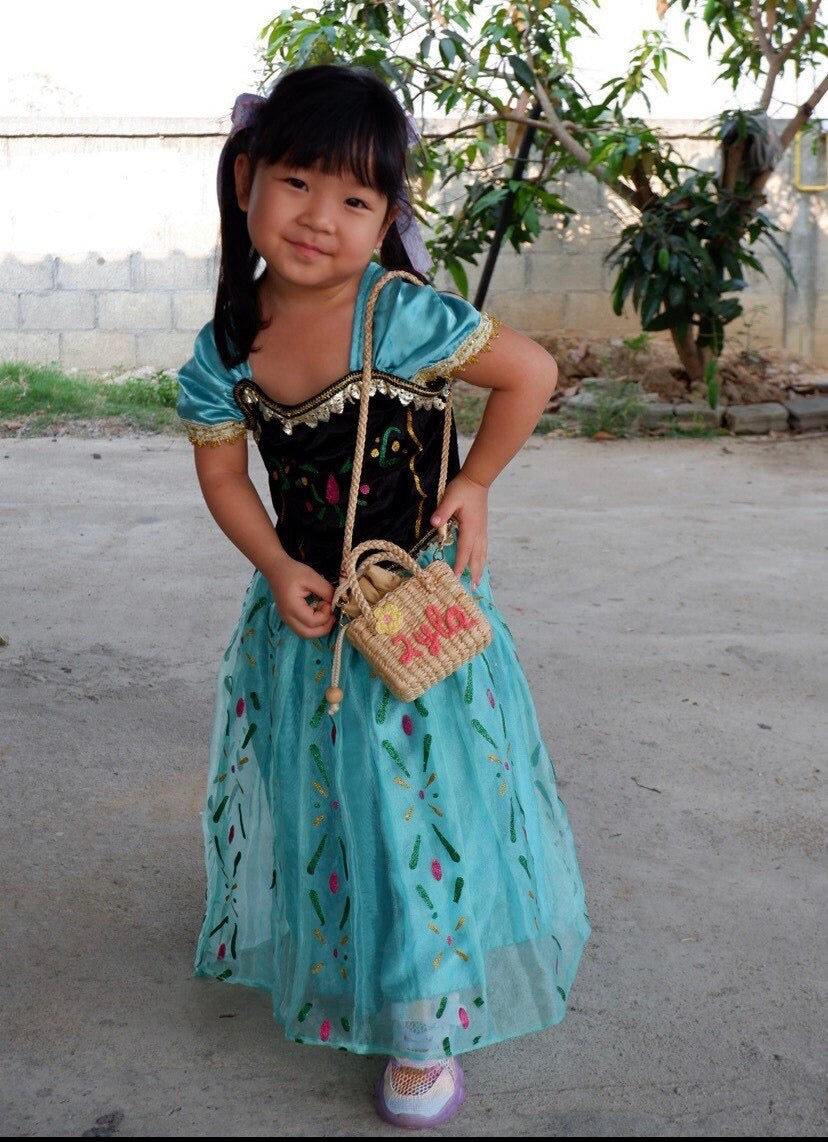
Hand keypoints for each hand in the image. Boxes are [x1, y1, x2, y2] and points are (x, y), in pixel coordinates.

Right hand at [265, 555, 334, 638]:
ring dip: (318, 628)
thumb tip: (335, 601)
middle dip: (324, 628)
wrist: (275, 569)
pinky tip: (318, 614)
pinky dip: (313, 626)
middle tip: (332, 615)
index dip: (325, 615)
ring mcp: (286, 619)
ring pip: (305, 634)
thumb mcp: (312, 577)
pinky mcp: (288, 618)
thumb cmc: (292, 571)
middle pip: (308, 634)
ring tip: (326, 614)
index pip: (312, 622)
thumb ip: (326, 590)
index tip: (328, 602)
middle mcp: (287, 617)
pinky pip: (302, 628)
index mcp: (292, 607)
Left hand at [431, 471, 488, 586]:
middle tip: (473, 588)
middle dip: (474, 572)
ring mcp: (481, 531)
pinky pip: (483, 547)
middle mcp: (478, 533)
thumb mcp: (450, 498)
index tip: (455, 577)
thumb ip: (442, 512)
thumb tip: (434, 523)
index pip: (464, 551)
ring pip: (482, 553)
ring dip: (479, 567)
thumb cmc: (462, 489)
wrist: (477, 480)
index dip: (459, 565)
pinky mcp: (481, 527)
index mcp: (470, 529)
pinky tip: (480, 562)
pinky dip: (481, 558)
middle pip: (477, 557)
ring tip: (478, 581)